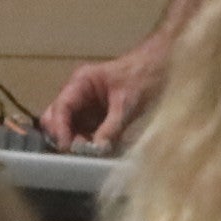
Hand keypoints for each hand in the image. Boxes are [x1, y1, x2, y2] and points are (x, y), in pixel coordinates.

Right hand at [44, 36, 171, 149]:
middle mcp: (79, 93)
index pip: (61, 107)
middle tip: (76, 151)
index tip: (66, 147)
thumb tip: (98, 148)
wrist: (164, 68)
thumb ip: (111, 126)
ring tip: (90, 152)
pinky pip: (87, 130)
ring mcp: (88, 105)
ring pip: (70, 126)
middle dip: (63, 134)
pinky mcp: (99, 115)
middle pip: (57, 116)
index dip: (59, 128)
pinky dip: (89, 141)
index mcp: (81, 83)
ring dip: (76, 140)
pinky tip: (99, 149)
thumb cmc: (145, 76)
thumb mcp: (127, 103)